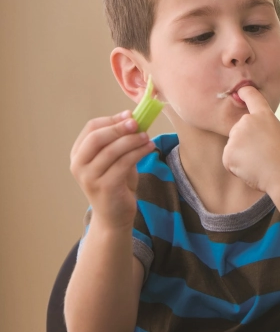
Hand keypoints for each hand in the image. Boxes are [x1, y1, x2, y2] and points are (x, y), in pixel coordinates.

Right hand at [70, 110, 154, 229]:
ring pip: (112, 151)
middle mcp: (79, 165)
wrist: (114, 216)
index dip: (112, 120)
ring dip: (132, 140)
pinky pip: (123, 164)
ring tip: (147, 136)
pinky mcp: (105, 187)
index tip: (130, 115)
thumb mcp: (115, 159)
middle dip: (119, 128)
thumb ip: (119, 140)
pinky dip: (138, 153)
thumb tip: (132, 116)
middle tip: (138, 123)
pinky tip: (149, 147)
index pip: (91, 128)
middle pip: (97, 137)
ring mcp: (90, 178)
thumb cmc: (116, 183)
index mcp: (78, 154)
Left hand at [222, 86, 279, 193]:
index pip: (252, 97)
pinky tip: (252, 170)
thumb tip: (262, 135)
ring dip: (242, 156)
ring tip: (259, 164)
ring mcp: (236, 137)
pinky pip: (229, 160)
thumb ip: (268, 129)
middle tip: (262, 154)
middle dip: (246, 142)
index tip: (241, 91)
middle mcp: (247, 121)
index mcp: (264, 115)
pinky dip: (237, 168)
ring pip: (234, 146)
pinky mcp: (228, 153)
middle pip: (240, 130)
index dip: (245, 93)